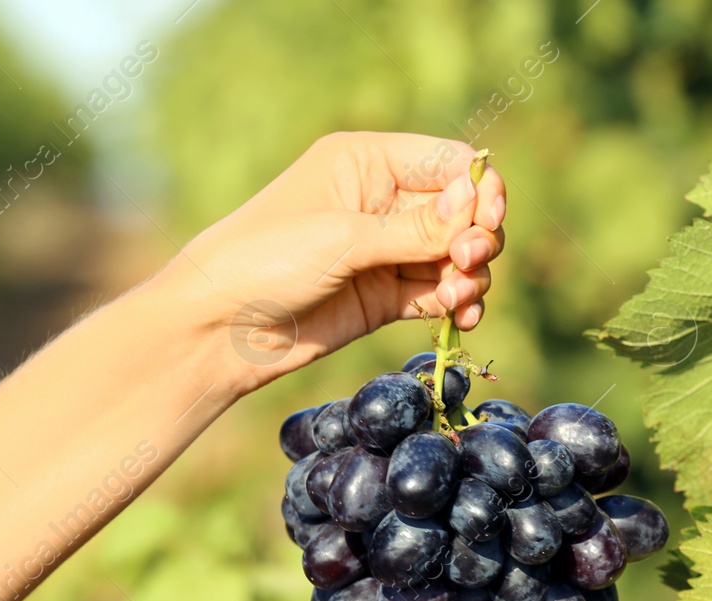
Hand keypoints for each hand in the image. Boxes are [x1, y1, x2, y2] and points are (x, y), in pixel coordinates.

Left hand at [178, 131, 506, 390]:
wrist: (223, 326)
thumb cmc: (269, 260)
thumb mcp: (345, 237)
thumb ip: (415, 229)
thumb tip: (475, 204)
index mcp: (369, 162)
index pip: (449, 162)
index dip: (479, 190)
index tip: (487, 221)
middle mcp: (384, 201)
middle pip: (462, 211)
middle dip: (476, 237)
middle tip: (466, 262)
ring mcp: (388, 250)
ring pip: (457, 255)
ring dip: (471, 275)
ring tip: (458, 298)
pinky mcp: (387, 296)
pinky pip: (441, 293)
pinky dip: (460, 303)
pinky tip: (462, 316)